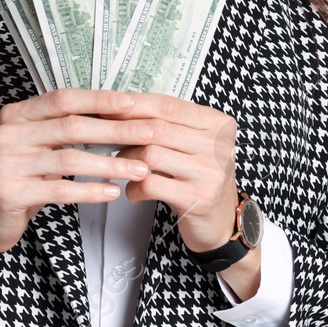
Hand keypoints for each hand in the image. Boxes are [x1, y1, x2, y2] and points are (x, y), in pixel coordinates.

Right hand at [0, 89, 158, 278]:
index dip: (98, 100)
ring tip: (140, 169)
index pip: (63, 99)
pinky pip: (60, 190)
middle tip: (149, 134)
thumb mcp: (38, 145)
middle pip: (71, 126)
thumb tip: (119, 113)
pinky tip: (113, 192)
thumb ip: (65, 128)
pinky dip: (90, 191)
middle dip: (115, 130)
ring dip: (110, 164)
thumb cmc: (22, 176)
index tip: (132, 103)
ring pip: (70, 159)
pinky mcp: (11, 192)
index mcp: (17, 114)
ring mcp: (7, 163)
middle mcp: (9, 133)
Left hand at [97, 92, 241, 256]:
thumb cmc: (201, 177)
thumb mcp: (195, 145)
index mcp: (218, 124)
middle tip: (104, 137)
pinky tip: (134, 192)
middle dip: (124, 132)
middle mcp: (218, 146)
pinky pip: (151, 184)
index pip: (168, 106)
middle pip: (157, 128)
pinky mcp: (198, 198)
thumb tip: (120, 110)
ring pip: (150, 154)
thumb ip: (169, 126)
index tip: (107, 106)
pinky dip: (134, 188)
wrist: (223, 221)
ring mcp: (210, 172)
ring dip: (126, 161)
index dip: (134, 105)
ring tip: (121, 168)